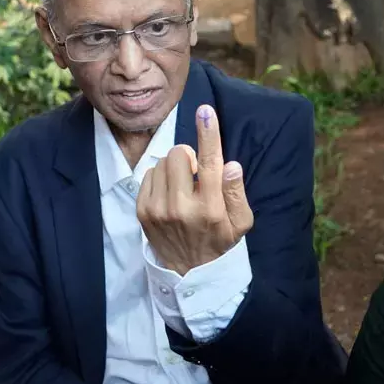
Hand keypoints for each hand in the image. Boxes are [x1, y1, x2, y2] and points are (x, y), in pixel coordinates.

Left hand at [138, 105, 253, 275]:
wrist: (189, 271)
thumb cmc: (219, 240)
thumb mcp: (240, 222)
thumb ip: (236, 193)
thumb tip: (230, 165)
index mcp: (210, 209)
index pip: (210, 163)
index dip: (209, 134)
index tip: (205, 111)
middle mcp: (182, 208)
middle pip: (178, 154)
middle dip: (188, 157)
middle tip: (195, 174)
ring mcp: (158, 210)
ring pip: (161, 162)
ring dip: (173, 168)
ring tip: (182, 186)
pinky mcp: (142, 211)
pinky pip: (148, 175)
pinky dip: (160, 178)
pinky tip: (169, 194)